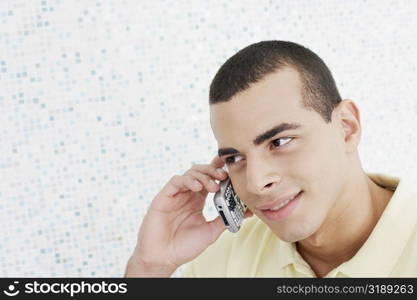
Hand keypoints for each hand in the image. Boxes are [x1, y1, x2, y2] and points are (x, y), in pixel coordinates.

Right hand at [125, 155, 252, 276]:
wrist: (164, 258)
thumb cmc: (184, 246)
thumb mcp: (210, 232)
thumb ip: (224, 219)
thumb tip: (246, 211)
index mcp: (197, 201)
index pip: (210, 180)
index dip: (219, 173)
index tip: (231, 173)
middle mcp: (187, 195)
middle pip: (201, 172)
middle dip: (213, 171)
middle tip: (224, 176)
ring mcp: (176, 195)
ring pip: (190, 173)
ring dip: (203, 176)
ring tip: (213, 186)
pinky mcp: (164, 196)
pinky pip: (176, 181)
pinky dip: (188, 180)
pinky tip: (197, 187)